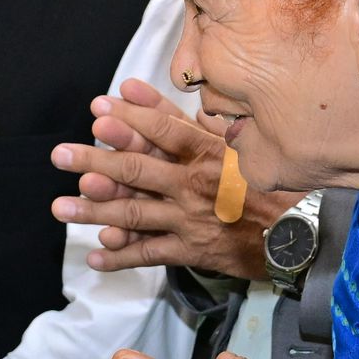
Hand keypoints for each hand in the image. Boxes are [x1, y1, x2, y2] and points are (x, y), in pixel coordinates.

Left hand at [50, 81, 291, 277]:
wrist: (298, 235)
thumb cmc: (272, 186)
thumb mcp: (242, 148)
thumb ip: (205, 125)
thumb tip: (183, 100)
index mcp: (209, 154)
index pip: (162, 132)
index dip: (128, 120)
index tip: (98, 110)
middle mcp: (194, 185)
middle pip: (136, 170)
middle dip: (94, 161)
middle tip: (60, 154)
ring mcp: (190, 220)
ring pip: (133, 214)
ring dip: (93, 211)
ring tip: (60, 208)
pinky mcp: (192, 250)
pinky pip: (149, 254)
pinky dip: (120, 257)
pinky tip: (95, 256)